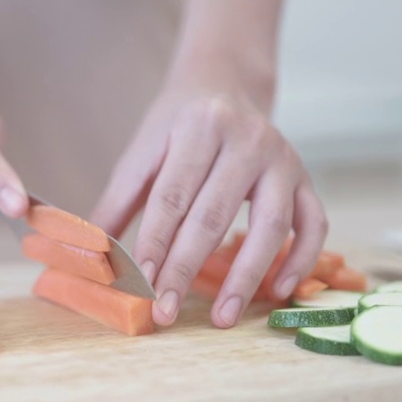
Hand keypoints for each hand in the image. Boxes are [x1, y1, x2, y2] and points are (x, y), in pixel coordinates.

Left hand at [91, 73, 327, 328]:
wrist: (225, 83)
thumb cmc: (177, 126)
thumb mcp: (143, 152)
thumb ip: (118, 201)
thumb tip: (88, 254)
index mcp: (199, 127)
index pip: (174, 196)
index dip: (156, 244)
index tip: (142, 285)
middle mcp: (248, 139)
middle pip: (215, 215)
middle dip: (187, 268)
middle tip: (167, 312)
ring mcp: (283, 159)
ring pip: (271, 224)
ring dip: (246, 276)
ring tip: (223, 318)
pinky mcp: (306, 178)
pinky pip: (314, 224)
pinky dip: (301, 260)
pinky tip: (279, 292)